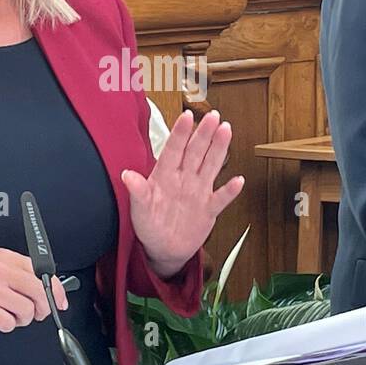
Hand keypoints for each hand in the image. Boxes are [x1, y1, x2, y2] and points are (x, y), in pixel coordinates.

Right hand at [0, 250, 66, 331]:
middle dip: (42, 308)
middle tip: (34, 313)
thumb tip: (40, 284)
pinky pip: (8, 323)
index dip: (56, 290)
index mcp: (4, 257)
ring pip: (27, 311)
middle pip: (40, 293)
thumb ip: (13, 270)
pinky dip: (6, 326)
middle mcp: (0, 271)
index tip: (59, 300)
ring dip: (22, 319)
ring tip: (9, 315)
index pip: (42, 272)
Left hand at [122, 109, 244, 277]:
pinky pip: (221, 198)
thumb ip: (137, 191)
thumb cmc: (148, 225)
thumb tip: (126, 175)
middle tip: (213, 115)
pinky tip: (238, 180)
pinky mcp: (208, 209)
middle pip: (196, 151)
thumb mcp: (139, 209)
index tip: (186, 115)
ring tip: (226, 130)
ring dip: (219, 149)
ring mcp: (198, 192)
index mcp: (165, 175)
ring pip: (211, 166)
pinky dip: (230, 191)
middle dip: (204, 133)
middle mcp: (184, 179)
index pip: (174, 149)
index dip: (180, 132)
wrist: (162, 248)